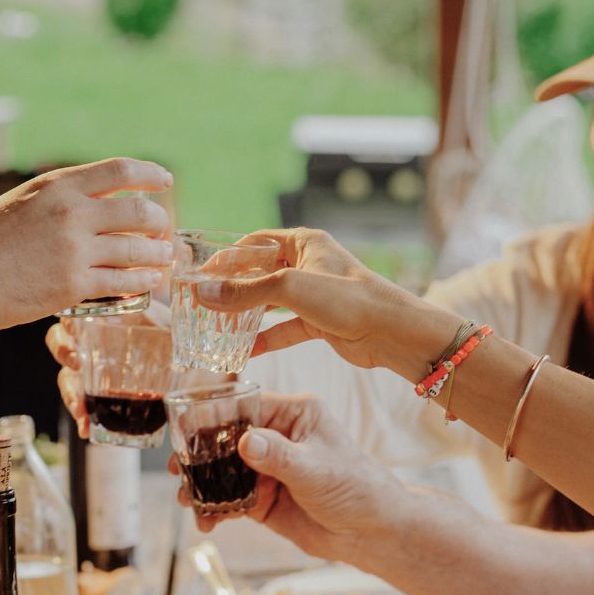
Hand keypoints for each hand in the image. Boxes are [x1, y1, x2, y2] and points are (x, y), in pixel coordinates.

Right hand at [0, 158, 173, 334]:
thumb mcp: (22, 202)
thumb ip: (57, 199)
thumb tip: (90, 202)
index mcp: (57, 185)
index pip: (119, 170)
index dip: (150, 174)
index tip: (165, 181)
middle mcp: (71, 212)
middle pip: (139, 211)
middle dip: (159, 221)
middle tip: (164, 229)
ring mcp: (75, 249)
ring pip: (137, 248)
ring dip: (158, 253)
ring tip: (165, 257)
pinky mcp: (73, 285)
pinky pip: (123, 282)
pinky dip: (143, 282)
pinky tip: (150, 282)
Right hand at [46, 306, 165, 438]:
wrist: (188, 370)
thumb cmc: (173, 338)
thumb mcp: (169, 326)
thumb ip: (160, 319)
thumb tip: (159, 316)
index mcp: (103, 319)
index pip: (76, 312)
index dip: (70, 318)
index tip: (75, 329)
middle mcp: (89, 344)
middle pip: (61, 342)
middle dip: (63, 352)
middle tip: (76, 364)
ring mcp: (89, 371)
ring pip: (67, 378)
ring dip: (71, 394)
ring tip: (80, 410)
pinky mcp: (96, 396)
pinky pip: (82, 405)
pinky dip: (82, 418)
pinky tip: (87, 430)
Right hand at [173, 392, 412, 563]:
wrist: (370, 532)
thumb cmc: (356, 488)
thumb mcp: (316, 469)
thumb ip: (278, 456)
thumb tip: (245, 442)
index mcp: (293, 414)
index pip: (243, 406)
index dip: (211, 416)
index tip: (184, 430)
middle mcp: (276, 436)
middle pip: (225, 438)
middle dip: (199, 454)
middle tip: (179, 470)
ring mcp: (267, 467)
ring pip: (223, 470)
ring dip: (203, 485)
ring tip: (186, 500)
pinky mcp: (263, 497)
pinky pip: (230, 498)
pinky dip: (215, 509)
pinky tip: (207, 522)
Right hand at [193, 228, 457, 375]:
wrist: (391, 332)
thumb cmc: (348, 298)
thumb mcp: (289, 288)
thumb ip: (245, 291)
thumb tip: (203, 293)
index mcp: (304, 242)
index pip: (256, 242)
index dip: (227, 256)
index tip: (202, 273)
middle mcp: (308, 264)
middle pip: (260, 273)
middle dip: (233, 288)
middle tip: (203, 302)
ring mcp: (314, 295)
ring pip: (271, 303)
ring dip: (246, 315)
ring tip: (216, 327)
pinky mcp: (319, 322)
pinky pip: (284, 328)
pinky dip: (266, 338)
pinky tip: (245, 352)